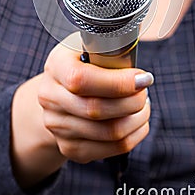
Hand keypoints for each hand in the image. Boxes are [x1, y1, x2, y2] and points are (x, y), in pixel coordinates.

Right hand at [38, 32, 153, 163]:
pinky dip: (134, 135)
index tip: (143, 77)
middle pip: (96, 110)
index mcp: (55, 65)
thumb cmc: (83, 62)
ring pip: (109, 132)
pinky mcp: (70, 147)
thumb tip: (137, 47)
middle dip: (132, 101)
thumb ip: (109, 45)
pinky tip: (138, 121)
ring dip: (137, 119)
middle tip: (145, 89)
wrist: (59, 90)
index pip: (81, 80)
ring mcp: (57, 126)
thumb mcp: (89, 44)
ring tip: (143, 105)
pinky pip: (111, 149)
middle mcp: (50, 97)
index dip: (117, 82)